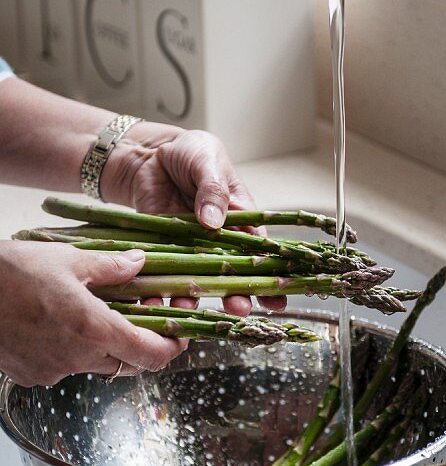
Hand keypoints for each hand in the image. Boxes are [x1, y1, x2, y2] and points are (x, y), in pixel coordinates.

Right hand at [0, 243, 184, 387]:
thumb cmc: (9, 271)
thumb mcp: (67, 259)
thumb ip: (112, 267)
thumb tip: (141, 263)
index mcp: (92, 329)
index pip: (153, 355)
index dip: (174, 346)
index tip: (180, 331)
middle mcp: (76, 358)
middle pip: (129, 363)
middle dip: (142, 342)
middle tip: (141, 312)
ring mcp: (52, 372)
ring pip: (98, 365)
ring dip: (106, 344)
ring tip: (97, 310)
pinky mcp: (32, 376)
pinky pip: (66, 367)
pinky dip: (74, 349)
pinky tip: (61, 323)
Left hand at [101, 124, 285, 314]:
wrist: (148, 154)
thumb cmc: (190, 152)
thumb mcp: (207, 161)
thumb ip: (212, 190)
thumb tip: (215, 220)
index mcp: (241, 218)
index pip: (260, 252)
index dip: (269, 277)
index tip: (277, 298)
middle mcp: (218, 239)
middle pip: (231, 274)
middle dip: (237, 296)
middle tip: (239, 311)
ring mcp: (189, 247)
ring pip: (196, 280)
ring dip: (195, 300)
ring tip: (191, 313)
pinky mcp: (162, 250)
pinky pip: (163, 274)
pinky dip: (159, 291)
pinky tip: (154, 303)